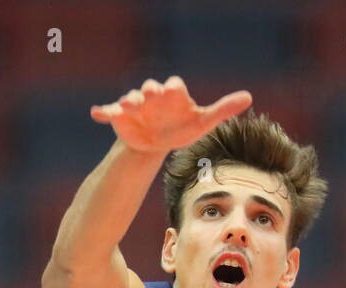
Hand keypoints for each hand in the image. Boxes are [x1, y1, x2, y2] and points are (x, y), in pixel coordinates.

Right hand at [90, 76, 252, 153]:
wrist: (157, 142)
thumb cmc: (182, 128)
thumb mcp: (203, 122)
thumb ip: (223, 109)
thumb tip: (249, 97)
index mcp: (173, 95)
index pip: (174, 87)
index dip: (173, 89)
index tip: (173, 92)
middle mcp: (153, 96)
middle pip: (150, 89)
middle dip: (150, 92)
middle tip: (150, 96)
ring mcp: (135, 105)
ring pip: (130, 99)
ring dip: (129, 101)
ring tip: (127, 105)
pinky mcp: (120, 116)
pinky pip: (109, 112)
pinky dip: (103, 111)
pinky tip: (96, 113)